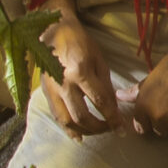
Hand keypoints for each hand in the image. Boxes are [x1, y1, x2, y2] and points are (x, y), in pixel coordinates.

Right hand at [37, 11, 117, 135]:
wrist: (53, 31)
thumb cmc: (80, 42)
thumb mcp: (99, 60)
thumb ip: (105, 85)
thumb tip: (113, 108)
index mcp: (80, 72)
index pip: (100, 102)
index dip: (112, 118)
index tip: (122, 129)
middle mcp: (64, 83)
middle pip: (82, 117)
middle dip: (99, 128)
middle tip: (110, 129)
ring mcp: (51, 90)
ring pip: (67, 121)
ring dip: (84, 131)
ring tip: (97, 132)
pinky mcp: (45, 92)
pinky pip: (56, 116)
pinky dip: (68, 129)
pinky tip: (78, 136)